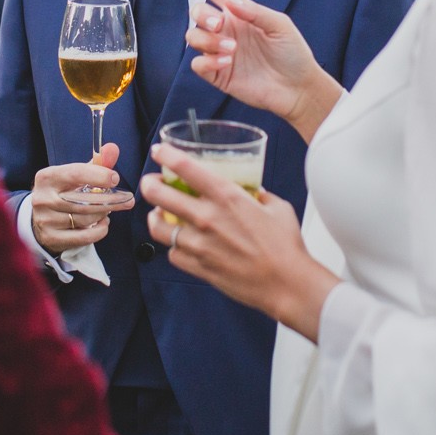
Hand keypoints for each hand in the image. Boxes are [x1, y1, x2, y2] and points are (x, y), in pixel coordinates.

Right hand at [30, 143, 125, 256]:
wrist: (40, 219)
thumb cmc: (63, 192)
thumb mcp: (75, 174)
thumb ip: (96, 162)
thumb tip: (113, 148)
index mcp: (47, 177)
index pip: (75, 174)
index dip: (98, 176)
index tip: (115, 178)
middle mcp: (43, 198)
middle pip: (83, 200)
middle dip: (109, 200)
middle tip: (127, 200)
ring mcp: (45, 220)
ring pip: (85, 219)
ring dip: (103, 214)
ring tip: (109, 210)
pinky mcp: (52, 238)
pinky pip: (84, 237)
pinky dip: (99, 230)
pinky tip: (102, 223)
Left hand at [140, 149, 339, 341]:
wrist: (286, 284)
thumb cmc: (285, 246)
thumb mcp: (277, 207)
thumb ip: (258, 194)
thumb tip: (252, 190)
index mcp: (227, 197)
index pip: (186, 168)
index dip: (167, 155)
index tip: (159, 151)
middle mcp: (207, 217)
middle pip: (160, 195)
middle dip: (150, 185)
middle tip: (151, 183)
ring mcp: (199, 244)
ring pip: (158, 227)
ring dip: (155, 217)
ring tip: (158, 215)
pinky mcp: (198, 266)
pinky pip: (172, 253)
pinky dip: (174, 247)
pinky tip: (181, 243)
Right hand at [162, 0, 343, 142]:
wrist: (297, 88)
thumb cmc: (293, 54)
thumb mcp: (280, 25)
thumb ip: (254, 11)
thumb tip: (229, 0)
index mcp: (239, 12)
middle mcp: (226, 29)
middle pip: (197, 12)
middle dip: (203, 16)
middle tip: (219, 25)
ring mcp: (220, 51)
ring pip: (193, 37)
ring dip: (208, 41)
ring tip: (232, 50)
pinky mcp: (217, 74)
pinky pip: (197, 64)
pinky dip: (207, 62)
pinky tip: (226, 63)